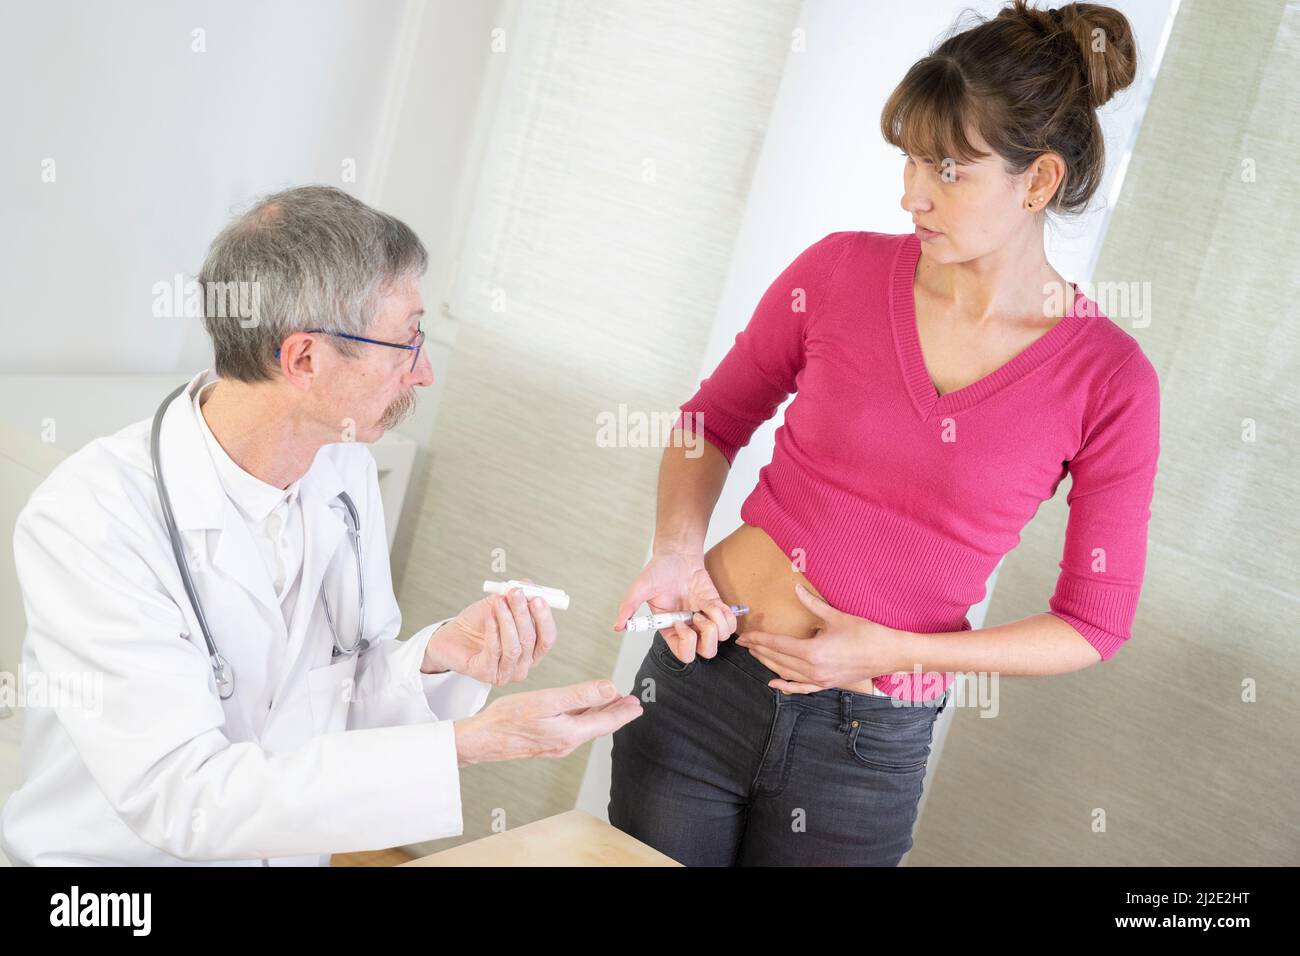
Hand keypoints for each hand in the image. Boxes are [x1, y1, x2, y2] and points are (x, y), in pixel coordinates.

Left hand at [424, 580, 555, 686]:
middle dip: (523, 614)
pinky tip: (489, 617)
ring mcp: (505, 673)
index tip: (538, 598)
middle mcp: (522, 665)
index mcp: (532, 650)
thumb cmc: (479, 624)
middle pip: (530, 641)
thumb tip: (529, 584)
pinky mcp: (486, 674)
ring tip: (498, 603)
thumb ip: (515, 597)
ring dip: (507, 621)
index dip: (545, 618)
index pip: (548, 638)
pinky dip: (493, 631)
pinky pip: (494, 652)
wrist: (451, 637)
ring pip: (514, 648)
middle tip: (516, 593)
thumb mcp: (499, 605)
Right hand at [453, 679, 642, 766]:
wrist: (481, 740)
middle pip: (598, 725)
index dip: (623, 712)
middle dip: (616, 713)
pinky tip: (581, 710)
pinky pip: (572, 728)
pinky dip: (583, 717)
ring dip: (600, 714)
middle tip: (631, 703)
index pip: (606, 722)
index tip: (637, 704)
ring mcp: (554, 744)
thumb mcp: (548, 701)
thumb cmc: (508, 719)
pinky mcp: (544, 742)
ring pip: (585, 727)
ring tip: (612, 704)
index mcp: (571, 734)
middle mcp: (566, 743)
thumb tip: (610, 689)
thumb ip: (581, 695)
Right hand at [612, 549, 736, 662]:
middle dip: (706, 636)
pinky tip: (714, 603)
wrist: (677, 555)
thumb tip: (617, 626)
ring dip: (717, 622)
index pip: (684, 654)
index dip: (686, 642)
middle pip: (706, 652)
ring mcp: (705, 620)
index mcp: (670, 630)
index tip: (680, 622)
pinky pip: (731, 623)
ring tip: (705, 606)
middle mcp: (689, 629)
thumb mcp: (640, 588)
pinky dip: (726, 614)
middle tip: (697, 616)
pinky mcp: (717, 609)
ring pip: (721, 638)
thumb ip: (628, 607)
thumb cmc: (658, 571)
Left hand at [735, 583, 900, 692]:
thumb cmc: (866, 634)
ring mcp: (820, 680)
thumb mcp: (836, 616)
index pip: (777, 645)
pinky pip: (802, 688)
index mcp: (812, 652)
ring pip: (786, 673)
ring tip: (755, 655)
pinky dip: (786, 685)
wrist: (890, 654)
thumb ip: (812, 604)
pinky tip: (774, 683)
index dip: (759, 639)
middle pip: (778, 659)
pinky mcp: (827, 684)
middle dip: (759, 650)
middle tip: (745, 643)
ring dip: (769, 664)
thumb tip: (796, 589)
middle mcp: (813, 669)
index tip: (745, 635)